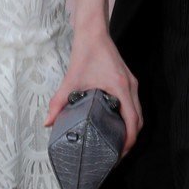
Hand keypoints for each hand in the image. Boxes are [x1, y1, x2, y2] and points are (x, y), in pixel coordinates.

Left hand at [45, 30, 141, 154]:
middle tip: (116, 155)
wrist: (93, 33)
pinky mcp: (128, 82)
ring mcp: (132, 84)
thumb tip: (49, 123)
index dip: (128, 141)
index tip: (118, 154)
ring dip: (131, 129)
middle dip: (130, 140)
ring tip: (116, 144)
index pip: (133, 121)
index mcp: (121, 88)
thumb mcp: (71, 80)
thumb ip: (59, 102)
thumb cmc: (85, 53)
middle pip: (139, 121)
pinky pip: (134, 105)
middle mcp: (131, 87)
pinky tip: (116, 125)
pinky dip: (129, 118)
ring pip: (139, 113)